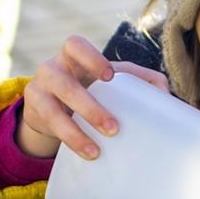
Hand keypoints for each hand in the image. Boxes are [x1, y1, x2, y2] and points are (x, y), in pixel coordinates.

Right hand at [19, 35, 168, 159]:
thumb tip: (165, 93)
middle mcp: (52, 69)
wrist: (48, 106)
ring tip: (97, 150)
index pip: (74, 45)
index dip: (91, 58)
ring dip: (75, 131)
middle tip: (114, 127)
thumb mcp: (107, 79)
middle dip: (89, 106)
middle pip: (64, 83)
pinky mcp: (34, 112)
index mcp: (72, 56)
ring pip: (53, 109)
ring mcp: (39, 90)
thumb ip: (136, 79)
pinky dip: (70, 141)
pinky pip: (50, 127)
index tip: (110, 76)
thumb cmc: (87, 86)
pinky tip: (88, 153)